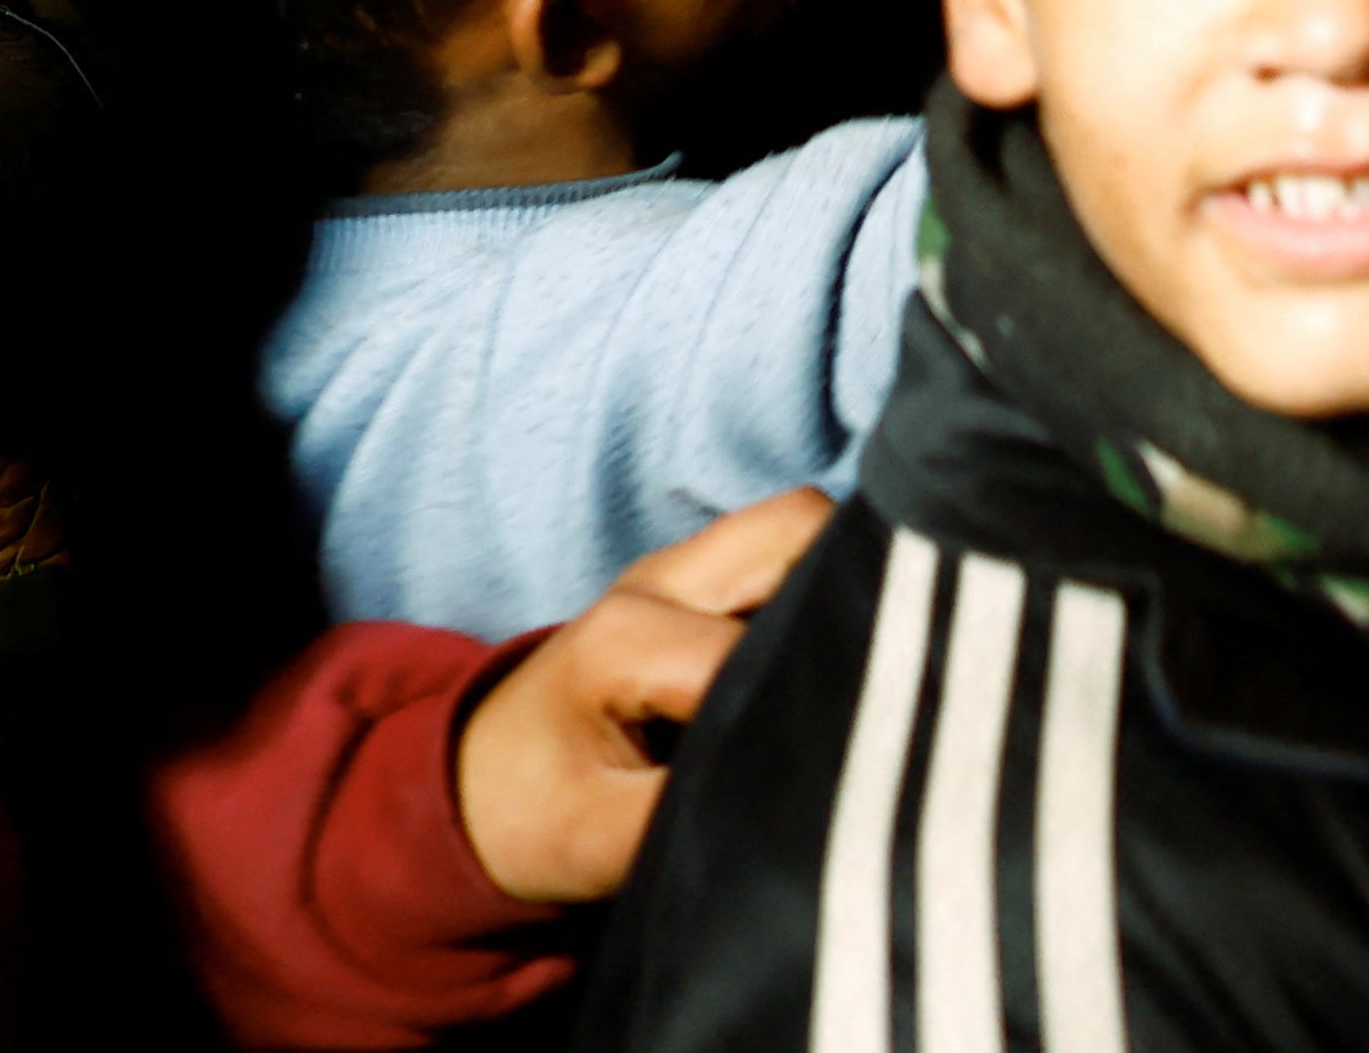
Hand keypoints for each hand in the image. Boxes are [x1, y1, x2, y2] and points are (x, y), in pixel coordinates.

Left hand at [454, 489, 833, 907]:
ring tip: (872, 667)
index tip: (845, 764)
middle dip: (855, 586)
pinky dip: (828, 586)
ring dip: (845, 578)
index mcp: (626, 635)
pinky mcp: (705, 582)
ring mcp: (683, 570)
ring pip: (800, 527)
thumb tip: (790, 806)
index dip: (810, 701)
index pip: (757, 648)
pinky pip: (791, 553)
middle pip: (796, 528)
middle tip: (893, 683)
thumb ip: (684, 816)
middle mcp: (659, 577)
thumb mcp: (595, 841)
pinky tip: (845, 656)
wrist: (475, 786)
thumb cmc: (532, 814)